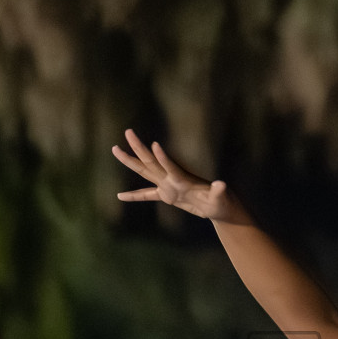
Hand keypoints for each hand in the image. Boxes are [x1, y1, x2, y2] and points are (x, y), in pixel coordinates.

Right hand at [113, 129, 251, 224]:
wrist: (218, 206)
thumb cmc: (221, 201)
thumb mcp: (220, 198)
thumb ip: (219, 191)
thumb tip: (222, 184)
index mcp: (183, 179)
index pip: (170, 166)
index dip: (162, 157)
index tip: (154, 144)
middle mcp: (172, 178)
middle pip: (150, 161)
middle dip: (138, 148)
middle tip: (128, 132)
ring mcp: (167, 185)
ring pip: (144, 171)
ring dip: (129, 161)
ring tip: (115, 149)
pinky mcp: (166, 195)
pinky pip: (146, 195)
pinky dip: (134, 196)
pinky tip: (120, 196)